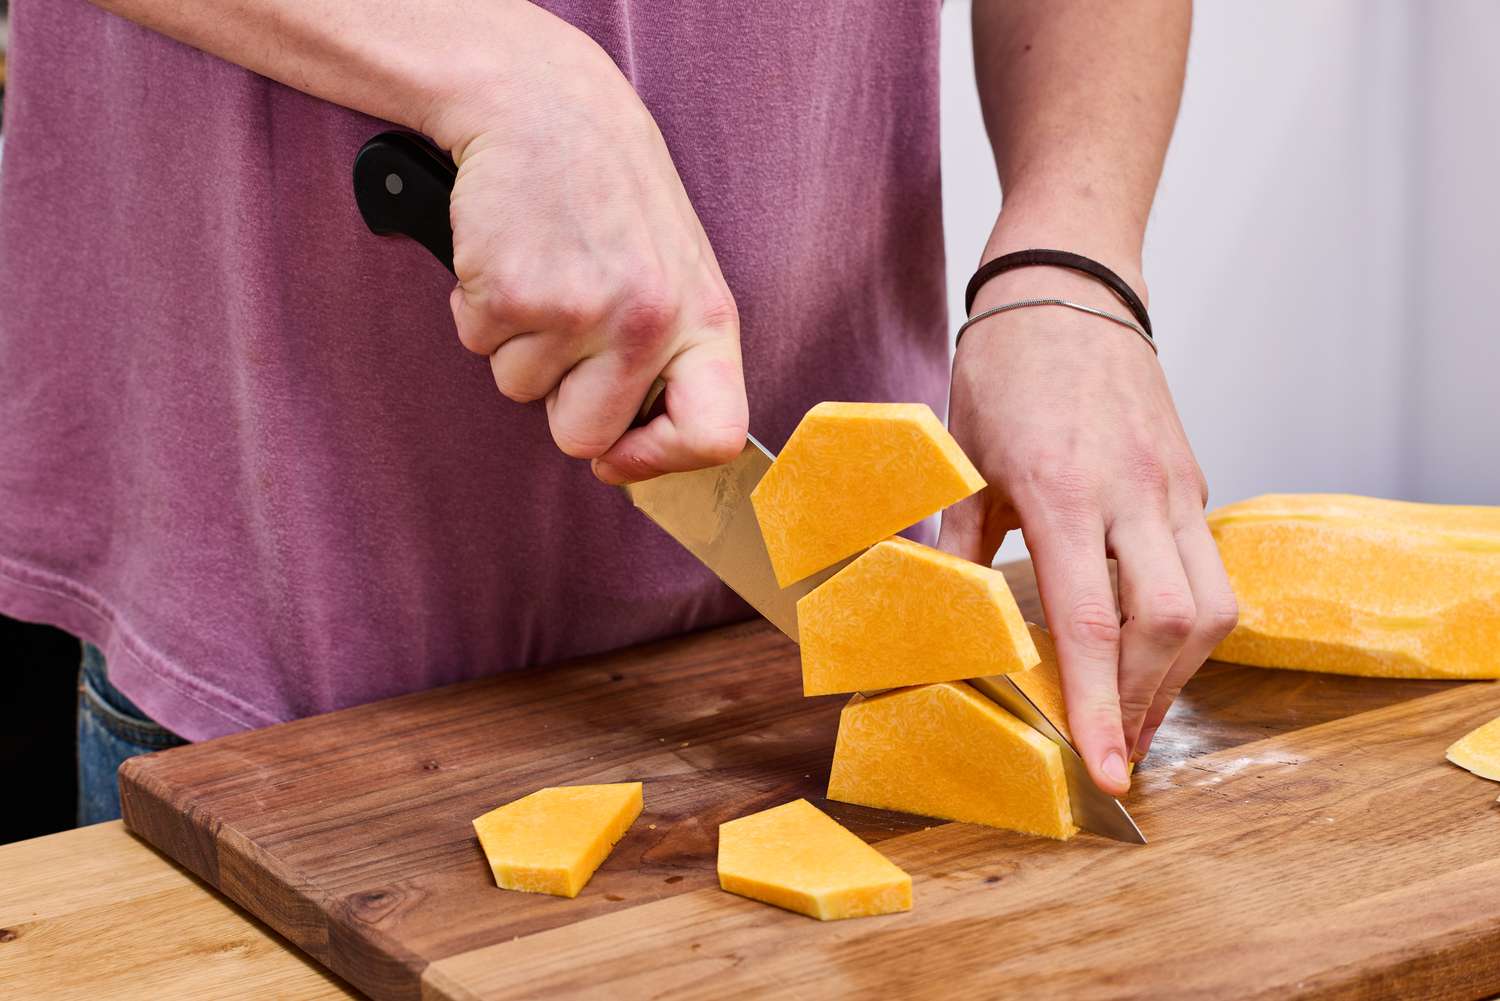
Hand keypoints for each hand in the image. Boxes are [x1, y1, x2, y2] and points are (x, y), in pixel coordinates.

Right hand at [426, 9, 746, 482]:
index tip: (621, 455)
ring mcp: (580, 310)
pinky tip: (510, 254)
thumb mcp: (673, 272)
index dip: (659, 460)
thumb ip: (668, 357)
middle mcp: (650, 321)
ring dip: (517, 342)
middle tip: (565, 325)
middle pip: (585, 437)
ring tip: (543, 269)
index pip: (714, 436)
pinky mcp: (511, 293)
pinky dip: (479, 307)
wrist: (543, 105)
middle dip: (559, 398)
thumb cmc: (609, 195)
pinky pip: (476, 344)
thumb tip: (626, 455)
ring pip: (519, 391)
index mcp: (706, 319)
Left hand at [938, 264, 1237, 795]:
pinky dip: (1186, 625)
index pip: (1094, 623)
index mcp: (1064, 491)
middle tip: (1115, 749)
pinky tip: (1149, 646)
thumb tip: (937, 613)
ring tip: (1135, 711)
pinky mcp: (1192, 479)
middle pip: (1173, 626)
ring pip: (1211, 606)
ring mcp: (1175, 485)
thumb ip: (958, 543)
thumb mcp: (963, 456)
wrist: (1070, 286)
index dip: (1098, 705)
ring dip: (1177, 673)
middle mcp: (1134, 493)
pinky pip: (1209, 569)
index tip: (1103, 767)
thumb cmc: (1008, 365)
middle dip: (1147, 702)